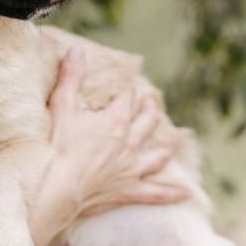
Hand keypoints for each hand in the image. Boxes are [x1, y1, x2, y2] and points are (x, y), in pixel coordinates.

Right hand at [46, 46, 187, 220]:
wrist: (59, 189)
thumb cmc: (59, 148)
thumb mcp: (62, 106)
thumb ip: (71, 78)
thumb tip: (77, 51)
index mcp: (116, 120)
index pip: (126, 98)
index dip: (126, 90)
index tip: (126, 85)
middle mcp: (129, 142)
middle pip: (148, 121)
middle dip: (149, 109)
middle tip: (149, 102)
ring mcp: (132, 168)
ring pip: (157, 155)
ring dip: (166, 147)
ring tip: (173, 143)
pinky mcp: (129, 191)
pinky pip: (156, 194)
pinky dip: (171, 194)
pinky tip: (186, 194)